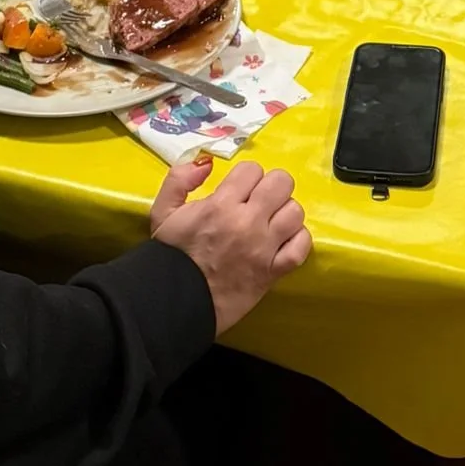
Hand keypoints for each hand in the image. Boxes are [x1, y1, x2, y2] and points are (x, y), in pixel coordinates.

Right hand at [150, 157, 310, 334]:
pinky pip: (301, 247)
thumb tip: (206, 162)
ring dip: (284, 213)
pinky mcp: (274, 272)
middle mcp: (248, 222)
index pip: (252, 169)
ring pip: (295, 212)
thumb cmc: (172, 256)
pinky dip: (297, 241)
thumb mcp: (163, 211)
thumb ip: (179, 179)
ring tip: (270, 222)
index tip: (238, 191)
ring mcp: (264, 248)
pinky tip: (283, 241)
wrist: (175, 303)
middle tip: (258, 202)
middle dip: (270, 187)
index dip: (245, 177)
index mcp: (221, 205)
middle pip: (281, 183)